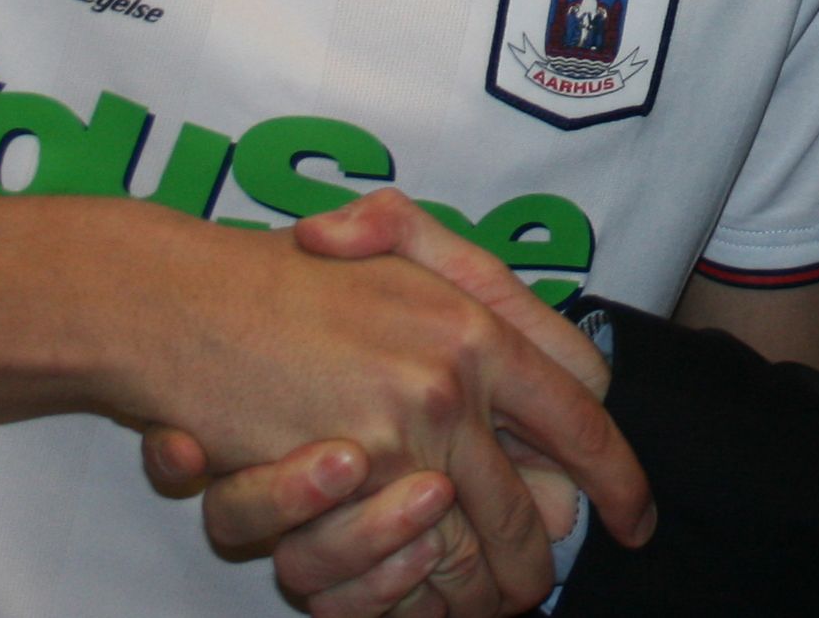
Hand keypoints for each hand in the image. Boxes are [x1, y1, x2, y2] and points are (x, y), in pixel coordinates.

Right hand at [130, 192, 647, 614]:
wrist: (185, 299)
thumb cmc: (294, 268)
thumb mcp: (398, 236)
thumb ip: (474, 276)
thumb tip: (551, 357)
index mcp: (473, 325)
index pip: (580, 408)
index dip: (616, 468)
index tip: (633, 510)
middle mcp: (444, 384)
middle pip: (530, 499)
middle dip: (547, 552)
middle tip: (557, 577)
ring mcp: (390, 441)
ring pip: (472, 543)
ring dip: (493, 584)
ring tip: (506, 601)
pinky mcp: (337, 488)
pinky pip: (402, 564)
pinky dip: (419, 589)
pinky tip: (435, 599)